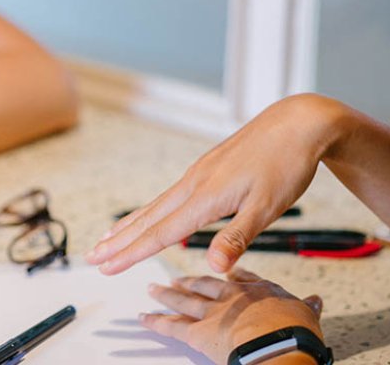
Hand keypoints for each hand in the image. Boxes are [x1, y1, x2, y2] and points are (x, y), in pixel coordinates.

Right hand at [86, 94, 346, 274]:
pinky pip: (170, 195)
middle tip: (91, 256)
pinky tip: (152, 215)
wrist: (298, 122)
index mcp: (206, 196)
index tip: (106, 267)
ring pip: (156, 205)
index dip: (132, 253)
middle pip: (149, 217)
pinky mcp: (208, 168)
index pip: (161, 232)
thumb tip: (213, 268)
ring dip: (130, 225)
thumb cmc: (287, 164)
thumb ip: (237, 238)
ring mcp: (199, 173)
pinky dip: (152, 210)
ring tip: (107, 238)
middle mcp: (195, 183)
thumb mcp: (268, 207)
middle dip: (119, 240)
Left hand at [141, 268, 324, 364]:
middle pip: (206, 285)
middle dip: (190, 281)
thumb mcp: (306, 314)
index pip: (242, 278)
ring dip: (167, 295)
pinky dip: (156, 322)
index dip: (231, 274)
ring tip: (153, 289)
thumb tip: (316, 301)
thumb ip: (307, 307)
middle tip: (177, 278)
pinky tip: (144, 317)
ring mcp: (212, 313)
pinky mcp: (198, 333)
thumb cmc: (294, 332)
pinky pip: (171, 326)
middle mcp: (231, 297)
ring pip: (184, 300)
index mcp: (258, 290)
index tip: (224, 270)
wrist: (278, 346)